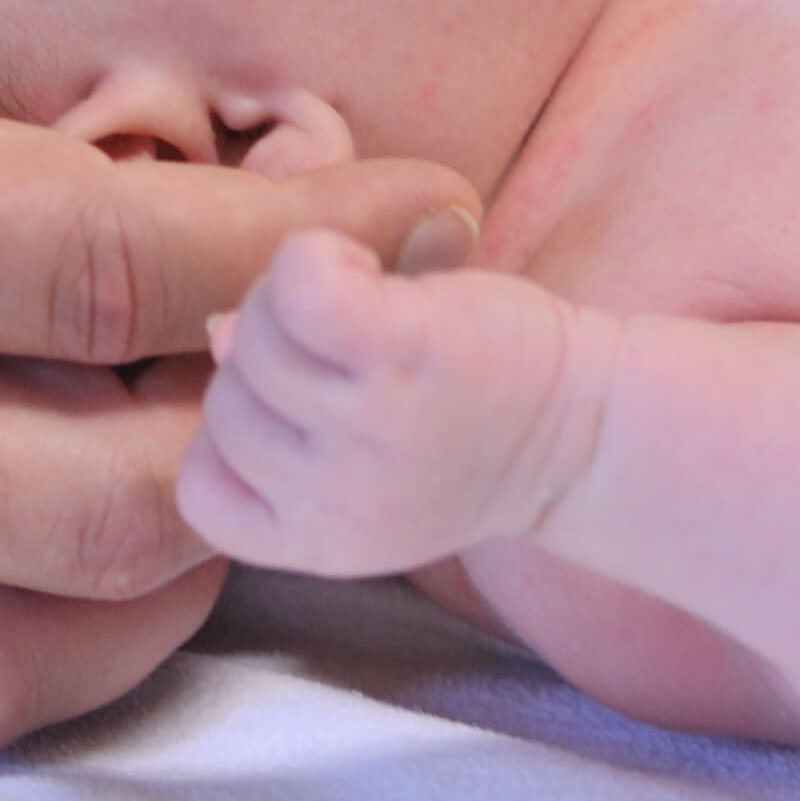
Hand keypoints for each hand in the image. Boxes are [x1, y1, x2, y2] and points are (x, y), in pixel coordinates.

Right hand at [0, 0, 483, 750]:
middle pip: (113, 488)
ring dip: (173, 565)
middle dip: (301, 419)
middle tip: (385, 321)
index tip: (425, 188)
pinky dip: (8, 636)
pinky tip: (43, 524)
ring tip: (240, 441)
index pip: (105, 265)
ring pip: (14, 641)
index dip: (310, 243)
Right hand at [178, 231, 594, 579]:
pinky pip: (301, 287)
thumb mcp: (363, 462)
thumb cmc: (475, 430)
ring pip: (256, 336)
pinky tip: (361, 265)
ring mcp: (367, 430)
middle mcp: (334, 501)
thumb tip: (218, 337)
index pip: (201, 491)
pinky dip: (315, 258)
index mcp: (315, 542)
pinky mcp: (405, 356)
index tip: (297, 404)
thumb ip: (283, 418)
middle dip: (269, 352)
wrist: (597, 433)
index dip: (235, 430)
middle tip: (342, 339)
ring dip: (293, 296)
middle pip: (227, 398)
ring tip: (363, 301)